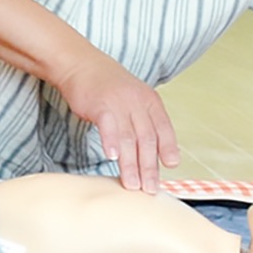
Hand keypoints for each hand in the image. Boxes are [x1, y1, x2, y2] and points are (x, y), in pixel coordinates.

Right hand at [53, 52, 179, 194]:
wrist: (80, 64)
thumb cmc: (107, 86)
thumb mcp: (133, 99)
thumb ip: (145, 122)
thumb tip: (157, 152)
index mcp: (150, 101)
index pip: (164, 128)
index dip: (168, 148)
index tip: (171, 167)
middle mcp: (138, 102)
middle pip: (148, 138)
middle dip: (150, 167)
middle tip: (150, 189)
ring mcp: (119, 103)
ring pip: (129, 138)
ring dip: (131, 164)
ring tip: (132, 184)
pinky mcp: (100, 105)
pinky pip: (108, 126)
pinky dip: (110, 142)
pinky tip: (112, 158)